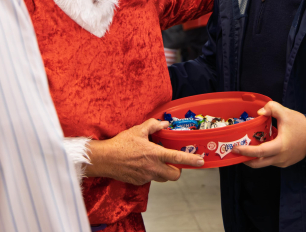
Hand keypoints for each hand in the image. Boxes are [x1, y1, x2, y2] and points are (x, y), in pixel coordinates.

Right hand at [85, 119, 204, 184]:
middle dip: (177, 170)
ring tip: (156, 161)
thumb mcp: (137, 130)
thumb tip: (164, 124)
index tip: (201, 161)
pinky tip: (142, 164)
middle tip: (173, 161)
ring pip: (163, 178)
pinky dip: (151, 173)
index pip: (177, 158)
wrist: (104, 159)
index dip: (191, 160)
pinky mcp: (139, 182)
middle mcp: (153, 168)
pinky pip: (150, 179)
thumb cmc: (120, 144)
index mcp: (154, 154)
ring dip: (164, 172)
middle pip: (174, 175)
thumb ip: (153, 125)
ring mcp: (146, 177)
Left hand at [233, 101, 305, 167]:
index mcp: (279, 147)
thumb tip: (259, 112)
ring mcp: (283, 162)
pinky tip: (259, 147)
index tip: (236, 148)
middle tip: (235, 151)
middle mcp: (280, 158)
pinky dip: (263, 157)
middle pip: (258, 163)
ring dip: (254, 158)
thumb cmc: (301, 125)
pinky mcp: (286, 162)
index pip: (259, 152)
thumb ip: (271, 108)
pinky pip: (271, 161)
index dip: (246, 151)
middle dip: (245, 159)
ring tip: (246, 148)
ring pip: (264, 163)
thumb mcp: (286, 113)